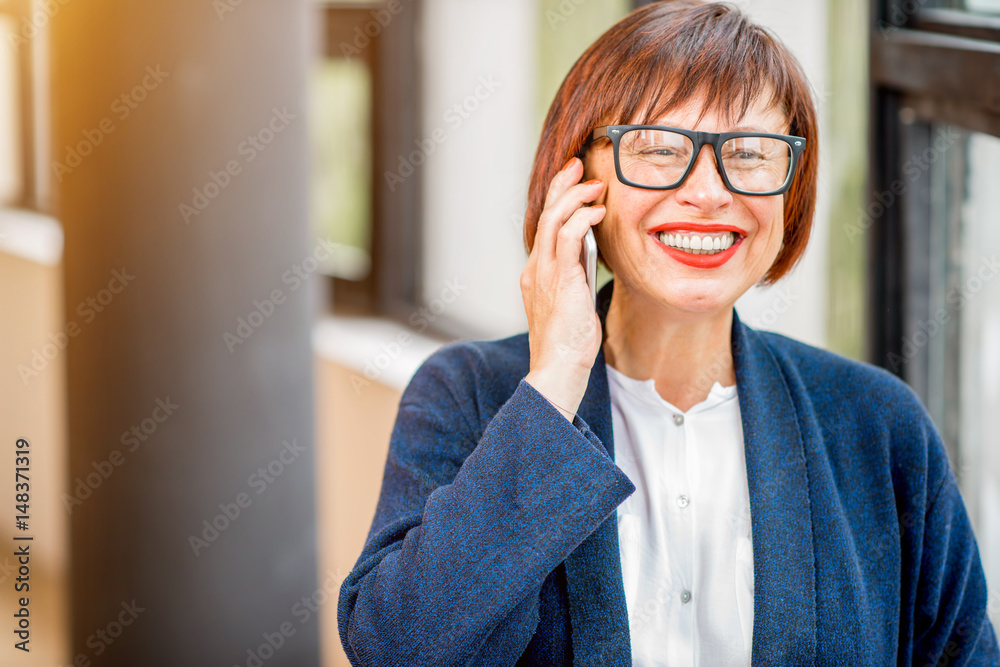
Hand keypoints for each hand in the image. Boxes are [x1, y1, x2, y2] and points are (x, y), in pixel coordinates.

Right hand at [520, 157, 606, 420]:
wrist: (557, 371)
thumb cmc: (568, 346)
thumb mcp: (573, 303)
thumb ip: (577, 278)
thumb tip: (592, 255)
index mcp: (536, 274)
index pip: (544, 227)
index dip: (557, 199)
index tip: (573, 181)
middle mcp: (535, 269)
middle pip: (545, 214)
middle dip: (561, 185)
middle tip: (578, 164)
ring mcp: (544, 273)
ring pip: (553, 219)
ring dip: (575, 196)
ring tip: (595, 184)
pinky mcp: (559, 280)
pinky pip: (568, 237)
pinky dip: (583, 218)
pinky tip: (599, 212)